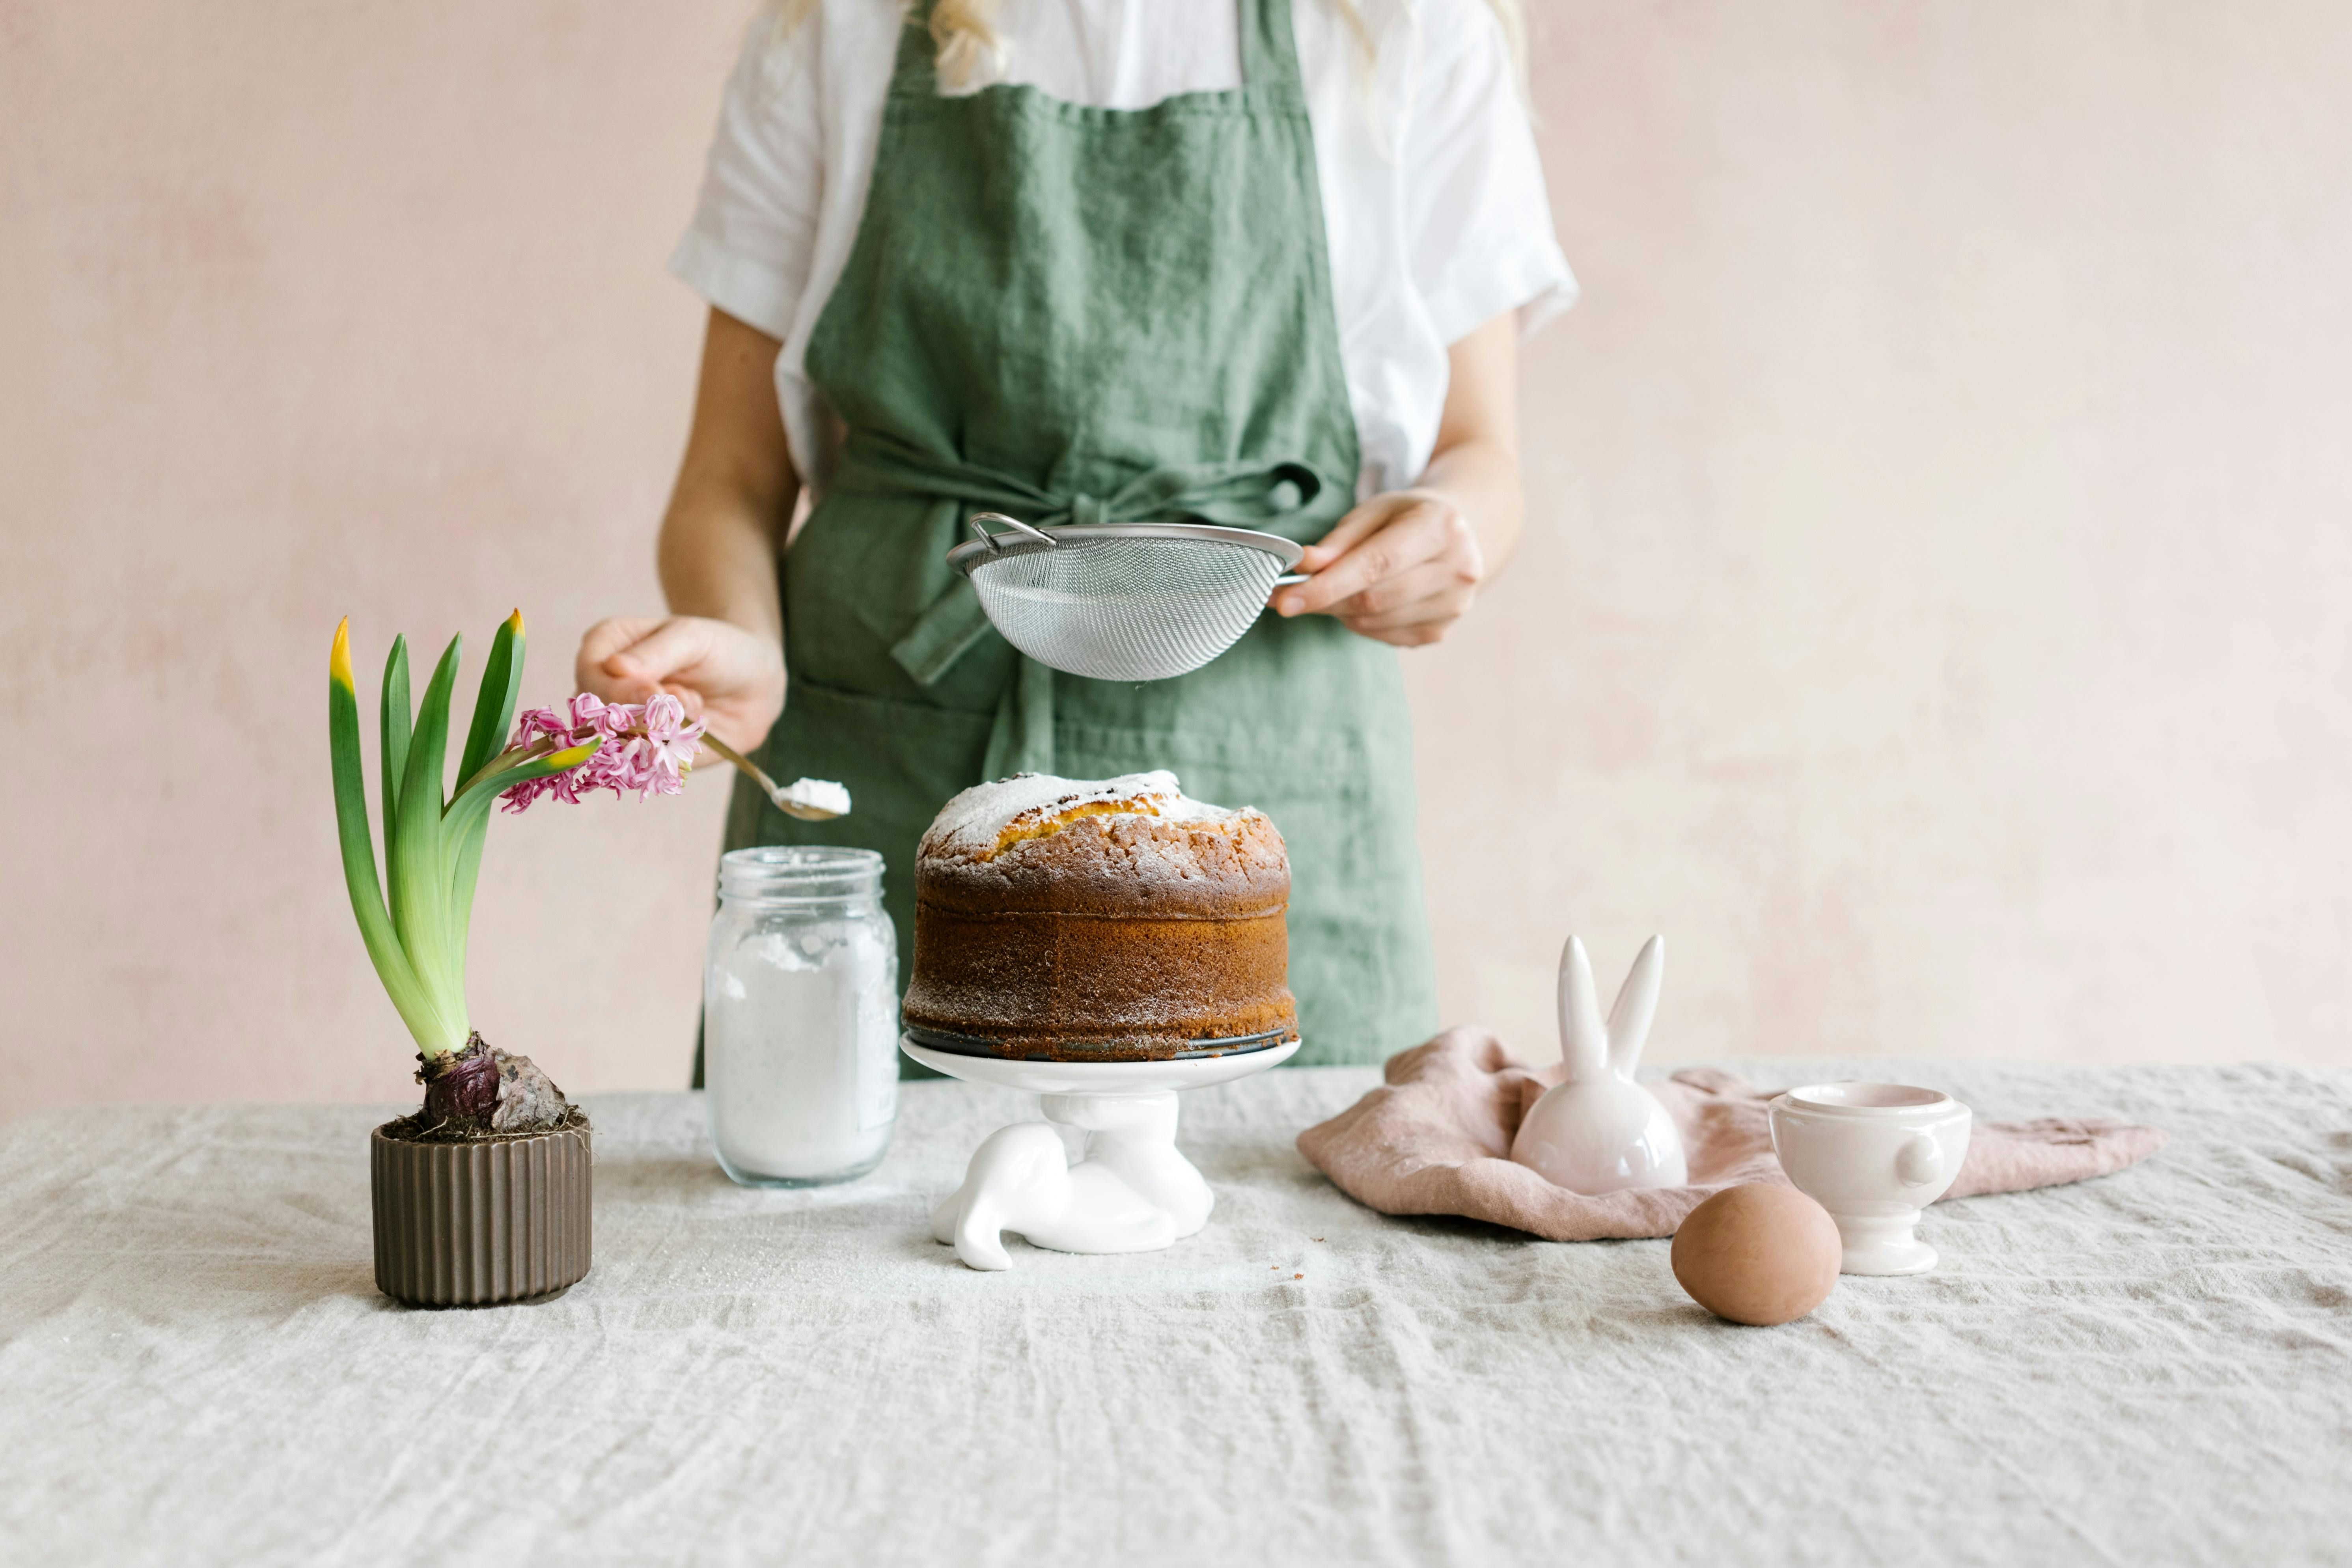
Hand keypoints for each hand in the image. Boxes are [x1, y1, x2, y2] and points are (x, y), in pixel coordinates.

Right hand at [574, 615, 785, 752]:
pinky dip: (674, 750)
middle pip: (599, 715)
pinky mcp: (641, 753)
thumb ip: (654, 653)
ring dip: (665, 732)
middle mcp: (602, 688)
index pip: (590, 675)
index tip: (657, 693)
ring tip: (696, 705)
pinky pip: (644, 765)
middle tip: (687, 698)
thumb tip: (613, 667)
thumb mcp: (691, 638)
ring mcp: (619, 724)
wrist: (752, 686)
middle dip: (647, 714)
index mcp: (604, 648)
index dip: (619, 691)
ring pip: (621, 744)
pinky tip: (697, 725)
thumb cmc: (717, 650)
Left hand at [1270, 490, 1485, 646]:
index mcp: (1441, 527)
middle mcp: (1457, 569)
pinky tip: (1362, 601)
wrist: (1459, 534)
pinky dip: (1359, 622)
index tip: (1285, 600)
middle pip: (1373, 599)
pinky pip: (1382, 635)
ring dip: (1339, 611)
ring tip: (1331, 590)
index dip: (1328, 585)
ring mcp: (1453, 606)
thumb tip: (1303, 566)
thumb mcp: (1374, 511)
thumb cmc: (1407, 518)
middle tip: (1287, 597)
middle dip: (1323, 600)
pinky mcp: (1440, 631)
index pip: (1377, 564)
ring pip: (1373, 622)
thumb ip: (1338, 541)